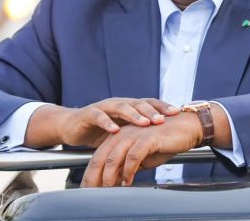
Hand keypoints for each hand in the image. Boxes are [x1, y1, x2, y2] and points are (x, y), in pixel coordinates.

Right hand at [25, 98, 178, 148]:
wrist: (71, 126)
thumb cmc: (99, 131)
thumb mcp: (122, 134)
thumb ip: (138, 136)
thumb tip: (163, 145)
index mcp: (129, 108)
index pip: (149, 104)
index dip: (163, 107)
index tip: (178, 113)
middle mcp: (119, 104)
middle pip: (139, 104)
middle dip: (152, 111)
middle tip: (164, 119)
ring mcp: (104, 107)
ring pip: (121, 108)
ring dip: (134, 115)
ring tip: (145, 123)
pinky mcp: (89, 113)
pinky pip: (99, 116)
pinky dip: (107, 122)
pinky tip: (115, 129)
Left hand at [80, 112, 201, 187]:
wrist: (187, 127)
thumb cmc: (166, 141)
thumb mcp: (143, 157)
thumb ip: (129, 166)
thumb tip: (118, 181)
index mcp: (119, 137)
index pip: (99, 157)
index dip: (91, 174)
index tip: (86, 189)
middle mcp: (123, 134)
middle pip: (101, 157)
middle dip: (93, 177)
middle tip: (90, 193)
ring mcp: (134, 135)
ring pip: (114, 157)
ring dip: (109, 176)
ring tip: (107, 190)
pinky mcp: (147, 138)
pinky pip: (133, 157)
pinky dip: (129, 171)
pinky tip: (128, 182)